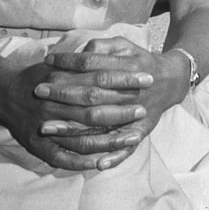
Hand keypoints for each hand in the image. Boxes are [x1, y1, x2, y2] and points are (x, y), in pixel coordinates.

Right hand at [0, 49, 151, 171]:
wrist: (0, 91)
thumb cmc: (34, 75)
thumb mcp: (56, 63)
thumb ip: (79, 61)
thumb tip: (102, 53)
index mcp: (60, 82)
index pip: (98, 81)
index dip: (123, 81)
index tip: (145, 79)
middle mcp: (53, 106)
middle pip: (93, 111)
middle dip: (121, 111)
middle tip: (143, 109)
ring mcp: (45, 129)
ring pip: (82, 138)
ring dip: (110, 140)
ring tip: (133, 137)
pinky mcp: (38, 147)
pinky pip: (63, 158)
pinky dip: (83, 162)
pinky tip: (102, 162)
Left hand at [38, 36, 189, 168]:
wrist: (171, 80)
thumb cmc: (140, 60)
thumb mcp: (125, 45)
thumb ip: (103, 46)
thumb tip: (82, 52)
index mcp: (126, 67)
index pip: (92, 64)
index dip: (68, 63)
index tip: (47, 63)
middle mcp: (129, 91)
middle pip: (91, 94)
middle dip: (63, 94)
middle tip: (38, 92)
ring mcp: (135, 114)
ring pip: (101, 123)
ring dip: (72, 128)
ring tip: (45, 128)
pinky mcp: (141, 131)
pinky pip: (126, 148)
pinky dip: (113, 156)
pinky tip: (95, 164)